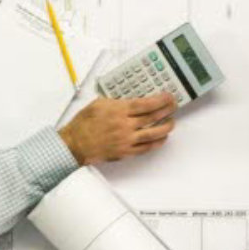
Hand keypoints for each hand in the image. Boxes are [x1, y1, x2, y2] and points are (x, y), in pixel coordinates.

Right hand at [58, 94, 176, 164]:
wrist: (74, 144)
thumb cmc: (83, 124)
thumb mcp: (99, 103)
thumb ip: (116, 101)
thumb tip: (130, 100)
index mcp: (118, 111)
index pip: (145, 104)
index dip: (160, 100)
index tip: (168, 97)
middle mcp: (125, 125)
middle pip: (152, 118)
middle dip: (166, 111)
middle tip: (173, 106)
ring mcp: (126, 140)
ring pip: (152, 134)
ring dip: (165, 128)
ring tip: (171, 122)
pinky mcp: (125, 152)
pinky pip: (145, 148)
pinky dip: (156, 143)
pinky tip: (161, 139)